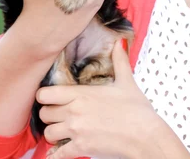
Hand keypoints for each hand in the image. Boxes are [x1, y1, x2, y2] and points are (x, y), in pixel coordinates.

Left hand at [37, 40, 177, 158]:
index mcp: (82, 94)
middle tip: (60, 116)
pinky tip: (61, 152)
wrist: (146, 135)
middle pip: (44, 114)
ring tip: (65, 133)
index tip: (52, 99)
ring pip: (48, 134)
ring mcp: (76, 131)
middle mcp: (74, 111)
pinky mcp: (81, 148)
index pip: (45, 94)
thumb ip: (119, 61)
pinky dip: (57, 155)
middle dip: (50, 116)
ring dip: (55, 134)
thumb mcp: (127, 82)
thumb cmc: (138, 110)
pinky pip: (57, 155)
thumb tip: (119, 42)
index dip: (45, 97)